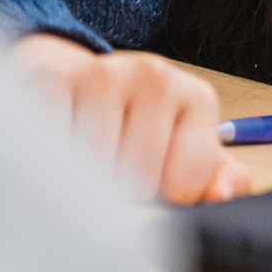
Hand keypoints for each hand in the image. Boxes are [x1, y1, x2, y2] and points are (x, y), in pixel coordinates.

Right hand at [9, 34, 251, 204]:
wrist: (75, 82)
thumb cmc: (136, 131)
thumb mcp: (185, 157)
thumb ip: (214, 181)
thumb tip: (224, 196)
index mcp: (197, 98)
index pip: (186, 183)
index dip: (164, 198)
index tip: (156, 177)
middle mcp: (156, 76)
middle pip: (137, 181)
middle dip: (121, 191)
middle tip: (113, 167)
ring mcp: (103, 74)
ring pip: (92, 172)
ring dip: (81, 182)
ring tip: (85, 157)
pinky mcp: (52, 77)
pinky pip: (51, 151)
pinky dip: (47, 167)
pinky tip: (55, 147)